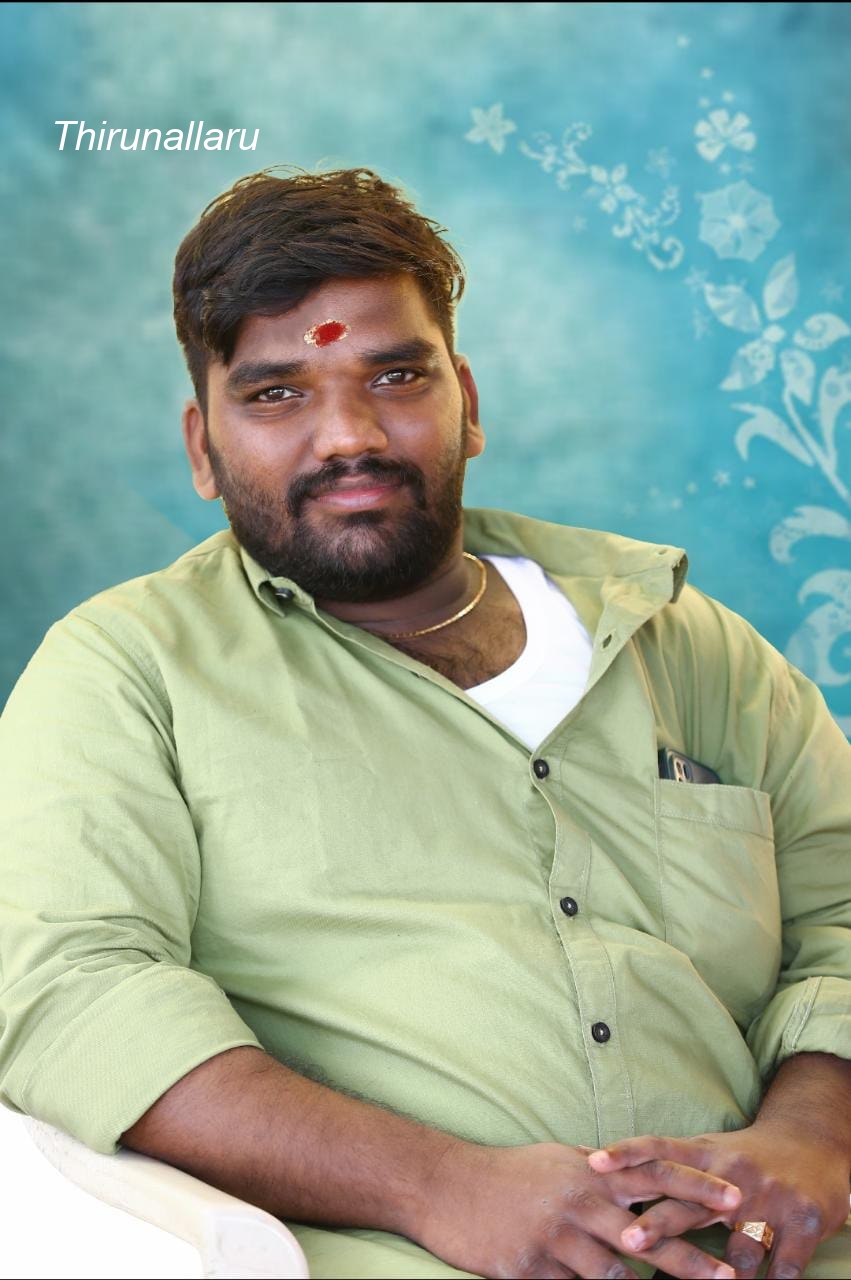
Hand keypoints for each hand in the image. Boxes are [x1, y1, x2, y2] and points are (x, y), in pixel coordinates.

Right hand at [412, 1139, 741, 1278]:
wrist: (446, 1187)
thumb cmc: (507, 1173)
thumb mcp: (557, 1160)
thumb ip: (597, 1171)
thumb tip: (631, 1173)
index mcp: (589, 1172)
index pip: (654, 1174)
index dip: (696, 1186)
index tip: (735, 1199)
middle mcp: (578, 1201)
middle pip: (646, 1234)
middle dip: (691, 1259)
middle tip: (731, 1277)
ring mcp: (555, 1237)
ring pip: (613, 1275)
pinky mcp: (531, 1269)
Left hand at [588, 1123, 850, 1278]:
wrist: (814, 1145)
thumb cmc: (748, 1157)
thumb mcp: (709, 1152)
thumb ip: (667, 1165)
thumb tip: (597, 1166)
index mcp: (706, 1153)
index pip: (658, 1149)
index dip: (626, 1154)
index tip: (592, 1163)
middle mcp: (734, 1174)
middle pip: (689, 1202)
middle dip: (659, 1223)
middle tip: (628, 1240)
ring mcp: (770, 1200)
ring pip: (739, 1247)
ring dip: (717, 1274)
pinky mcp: (804, 1223)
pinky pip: (783, 1267)